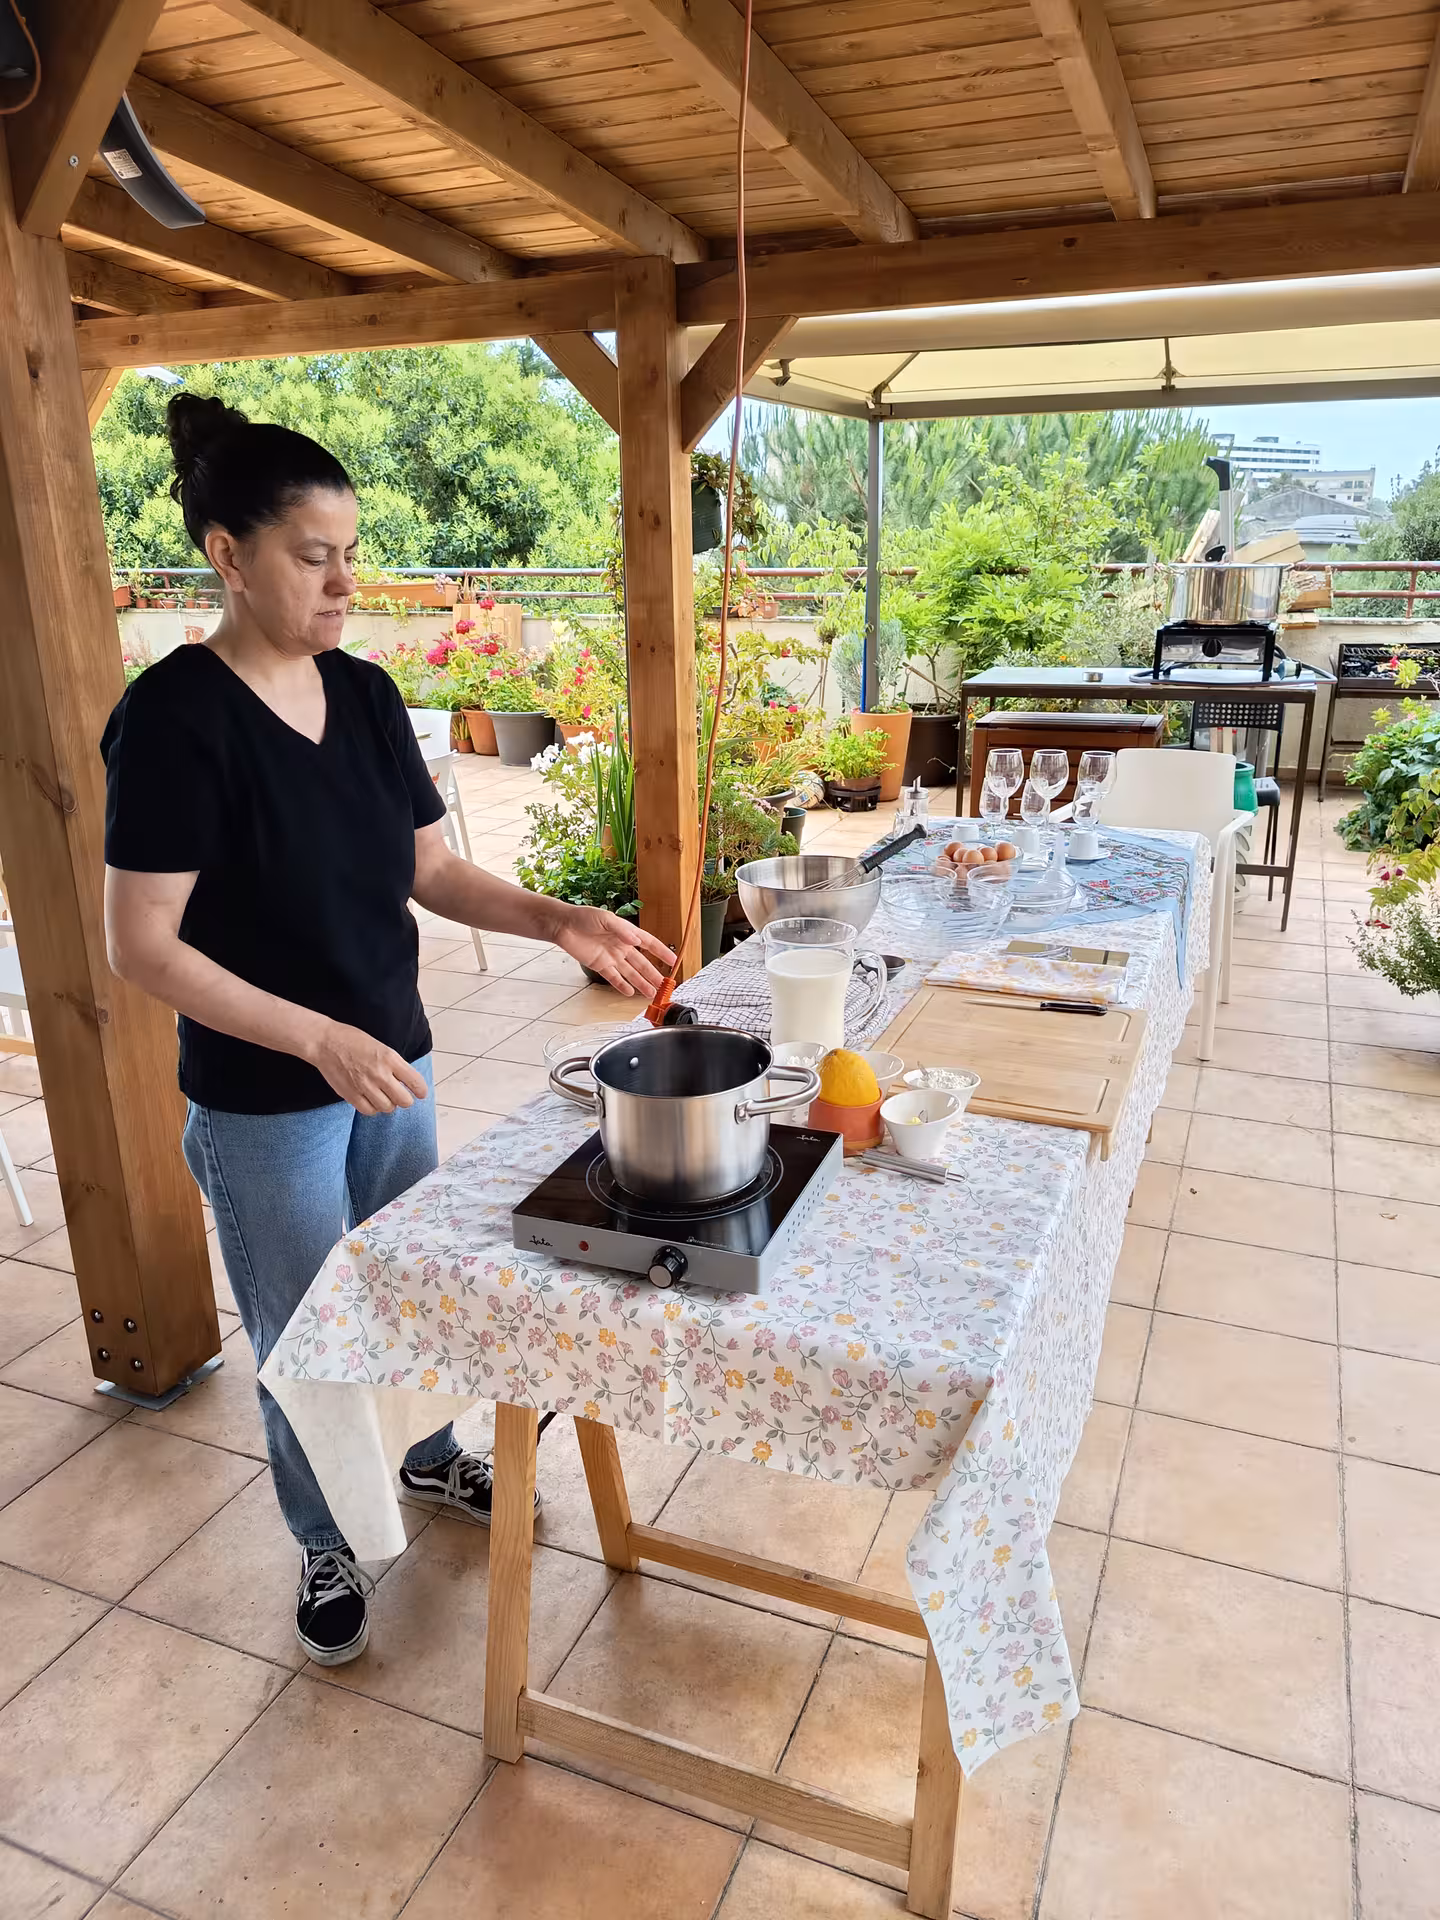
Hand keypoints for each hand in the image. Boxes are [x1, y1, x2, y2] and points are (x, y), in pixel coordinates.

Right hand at [308, 1020, 428, 1115]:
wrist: (326, 1042)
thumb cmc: (353, 1041)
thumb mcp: (381, 1047)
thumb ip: (394, 1064)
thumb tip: (407, 1081)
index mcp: (390, 1059)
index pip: (415, 1082)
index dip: (421, 1091)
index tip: (420, 1093)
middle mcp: (380, 1074)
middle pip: (404, 1100)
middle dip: (404, 1099)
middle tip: (399, 1095)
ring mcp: (365, 1086)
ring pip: (387, 1108)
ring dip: (388, 1104)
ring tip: (382, 1096)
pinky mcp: (351, 1095)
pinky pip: (369, 1111)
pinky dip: (372, 1108)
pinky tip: (370, 1100)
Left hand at [553, 907, 675, 998]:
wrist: (563, 925)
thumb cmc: (584, 917)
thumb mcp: (604, 919)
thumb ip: (621, 930)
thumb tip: (636, 940)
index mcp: (626, 933)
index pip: (649, 943)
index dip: (662, 952)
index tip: (674, 960)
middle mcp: (621, 946)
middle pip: (642, 963)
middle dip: (653, 974)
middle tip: (664, 985)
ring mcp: (611, 957)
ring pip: (630, 973)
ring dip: (641, 983)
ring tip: (652, 993)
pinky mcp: (600, 965)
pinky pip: (614, 978)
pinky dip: (622, 985)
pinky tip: (630, 992)